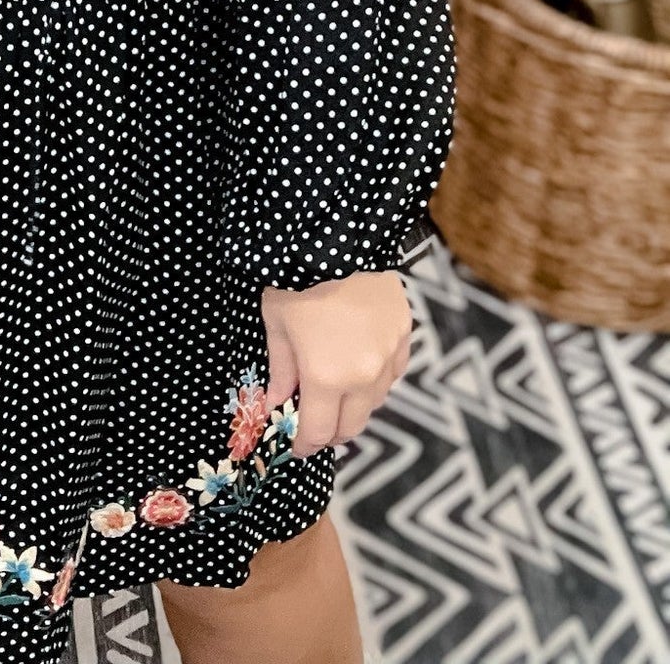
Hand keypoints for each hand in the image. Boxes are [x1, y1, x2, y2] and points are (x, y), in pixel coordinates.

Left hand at [262, 270, 411, 457]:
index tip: (296, 445)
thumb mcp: (277, 323)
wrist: (338, 236)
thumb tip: (277, 402)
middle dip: (330, 431)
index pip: (319, 433)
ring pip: (375, 403)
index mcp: (326, 377)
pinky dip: (376, 378)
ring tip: (334, 390)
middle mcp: (363, 376)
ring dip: (354, 406)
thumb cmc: (296, 279)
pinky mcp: (404, 336)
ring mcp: (389, 357)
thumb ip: (280, 369)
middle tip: (314, 422)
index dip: (305, 445)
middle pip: (352, 427)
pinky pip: (393, 373)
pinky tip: (359, 364)